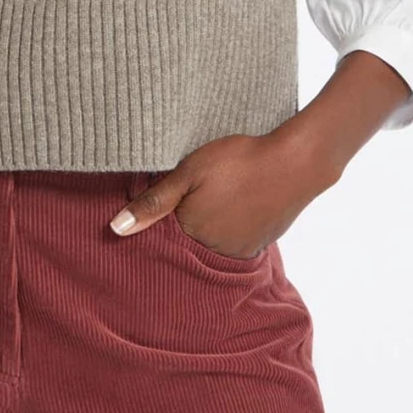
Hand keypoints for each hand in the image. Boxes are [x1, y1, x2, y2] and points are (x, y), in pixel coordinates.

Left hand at [109, 128, 342, 257]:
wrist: (296, 162)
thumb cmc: (238, 161)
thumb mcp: (189, 172)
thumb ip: (153, 202)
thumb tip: (115, 230)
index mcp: (192, 234)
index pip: (167, 231)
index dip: (168, 211)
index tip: (176, 192)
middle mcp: (216, 251)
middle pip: (192, 237)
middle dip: (192, 217)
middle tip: (206, 189)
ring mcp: (242, 250)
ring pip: (215, 239)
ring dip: (214, 223)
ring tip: (224, 194)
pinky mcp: (264, 243)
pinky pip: (239, 239)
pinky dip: (236, 224)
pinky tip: (242, 202)